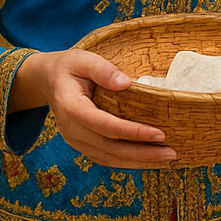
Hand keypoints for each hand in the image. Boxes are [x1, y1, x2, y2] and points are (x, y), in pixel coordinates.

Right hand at [15, 50, 175, 168]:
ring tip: (166, 159)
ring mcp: (75, 140)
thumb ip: (102, 70)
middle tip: (171, 153)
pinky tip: (147, 160)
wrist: (48, 79)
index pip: (106, 126)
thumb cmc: (69, 67)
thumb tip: (125, 83)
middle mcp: (71, 129)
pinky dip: (127, 161)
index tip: (159, 134)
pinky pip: (105, 158)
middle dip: (142, 153)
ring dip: (138, 162)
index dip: (133, 132)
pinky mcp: (81, 144)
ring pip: (108, 158)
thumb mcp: (83, 59)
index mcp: (71, 108)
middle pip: (110, 148)